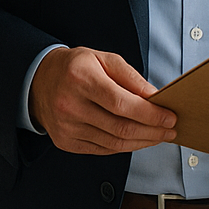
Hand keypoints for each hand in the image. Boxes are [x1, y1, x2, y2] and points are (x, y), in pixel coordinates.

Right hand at [28, 46, 175, 154]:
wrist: (39, 81)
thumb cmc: (75, 67)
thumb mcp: (102, 58)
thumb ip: (130, 76)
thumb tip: (155, 97)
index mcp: (81, 78)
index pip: (122, 103)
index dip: (149, 114)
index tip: (169, 117)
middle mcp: (71, 105)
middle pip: (120, 127)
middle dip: (152, 131)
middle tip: (169, 129)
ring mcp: (67, 127)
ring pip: (114, 143)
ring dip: (142, 142)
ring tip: (158, 136)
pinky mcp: (66, 142)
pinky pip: (103, 149)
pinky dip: (124, 146)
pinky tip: (136, 139)